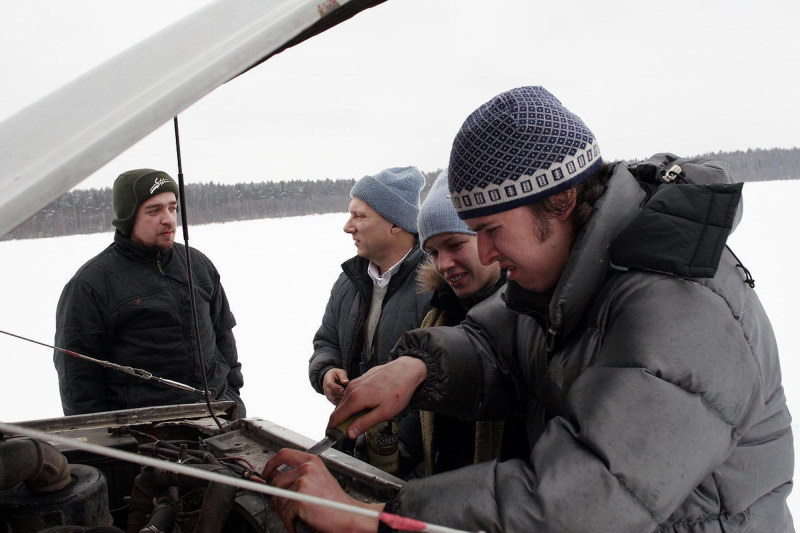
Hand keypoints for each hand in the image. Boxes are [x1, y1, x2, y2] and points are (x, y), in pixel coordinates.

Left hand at [263, 448, 382, 532]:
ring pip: (278, 498)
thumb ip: (298, 475)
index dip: (270, 464)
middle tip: (289, 506)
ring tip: (301, 513)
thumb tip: (274, 478)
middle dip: (278, 496)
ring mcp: (303, 483)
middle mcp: (307, 468)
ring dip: (285, 510)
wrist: (350, 516)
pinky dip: (291, 521)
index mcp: (311, 461)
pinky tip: (303, 519)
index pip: (283, 454)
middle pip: (276, 480)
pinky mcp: (300, 499)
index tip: (266, 473)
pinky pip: (284, 513)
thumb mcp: (319, 479)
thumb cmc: (335, 502)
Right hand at [322, 368, 349, 404]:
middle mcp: (326, 388)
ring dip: (342, 398)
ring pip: (334, 399)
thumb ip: (343, 376)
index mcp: (327, 379)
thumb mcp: (340, 372)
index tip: (343, 389)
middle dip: (341, 394)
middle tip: (349, 394)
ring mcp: (328, 395)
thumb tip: (346, 382)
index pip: (330, 384)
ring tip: (349, 396)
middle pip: (332, 393)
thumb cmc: (337, 375)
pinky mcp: (331, 400)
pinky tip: (348, 400)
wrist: (331, 379)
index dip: (336, 388)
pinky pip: (336, 403)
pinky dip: (342, 402)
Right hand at [329, 356, 426, 438]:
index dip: (334, 429)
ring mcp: (356, 382)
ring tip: (365, 417)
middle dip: (343, 421)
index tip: (336, 437)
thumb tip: (350, 433)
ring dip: (350, 412)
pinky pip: (352, 394)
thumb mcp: (384, 413)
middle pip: (339, 410)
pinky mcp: (361, 379)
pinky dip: (356, 402)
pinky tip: (369, 405)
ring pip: (346, 401)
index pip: (336, 417)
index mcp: (355, 398)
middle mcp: (352, 389)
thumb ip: (365, 423)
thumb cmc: (398, 391)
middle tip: (355, 430)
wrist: (406, 370)